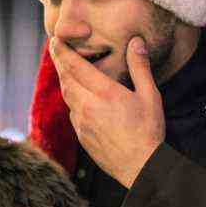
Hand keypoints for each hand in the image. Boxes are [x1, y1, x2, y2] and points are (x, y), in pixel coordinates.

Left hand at [49, 36, 163, 187]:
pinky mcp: (81, 136)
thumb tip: (136, 42)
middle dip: (59, 62)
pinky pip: (71, 112)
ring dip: (64, 79)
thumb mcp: (150, 96)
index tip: (55, 39)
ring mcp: (82, 123)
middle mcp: (88, 106)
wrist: (140, 167)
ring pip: (67, 96)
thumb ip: (140, 67)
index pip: (76, 67)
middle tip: (55, 48)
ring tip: (64, 68)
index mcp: (104, 93)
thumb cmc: (148, 131)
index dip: (63, 51)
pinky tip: (76, 95)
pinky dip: (71, 98)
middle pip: (66, 79)